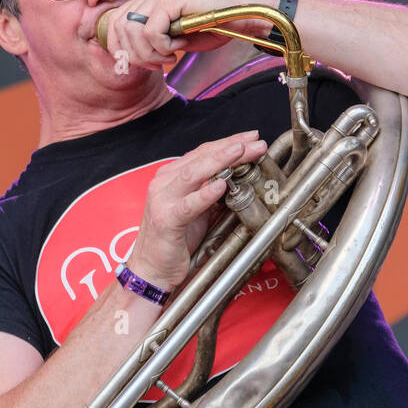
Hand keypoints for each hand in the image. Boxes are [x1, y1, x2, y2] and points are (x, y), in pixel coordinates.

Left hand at [101, 0, 277, 71]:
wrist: (243, 14)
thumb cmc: (215, 25)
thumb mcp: (174, 36)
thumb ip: (150, 39)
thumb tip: (126, 56)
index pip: (114, 22)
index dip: (120, 48)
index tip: (139, 64)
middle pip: (119, 28)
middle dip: (135, 55)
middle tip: (158, 63)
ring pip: (133, 31)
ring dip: (151, 52)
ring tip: (171, 55)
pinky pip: (152, 31)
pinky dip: (164, 46)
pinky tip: (180, 45)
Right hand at [127, 130, 267, 288]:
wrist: (151, 270)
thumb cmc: (175, 240)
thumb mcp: (198, 210)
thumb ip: (213, 192)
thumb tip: (242, 177)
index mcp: (172, 176)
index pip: (204, 152)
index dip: (229, 142)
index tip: (251, 138)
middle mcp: (165, 182)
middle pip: (202, 157)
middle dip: (231, 147)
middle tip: (256, 142)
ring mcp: (163, 199)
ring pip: (194, 173)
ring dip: (220, 161)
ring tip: (240, 152)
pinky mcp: (165, 219)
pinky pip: (189, 204)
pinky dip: (205, 194)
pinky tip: (221, 185)